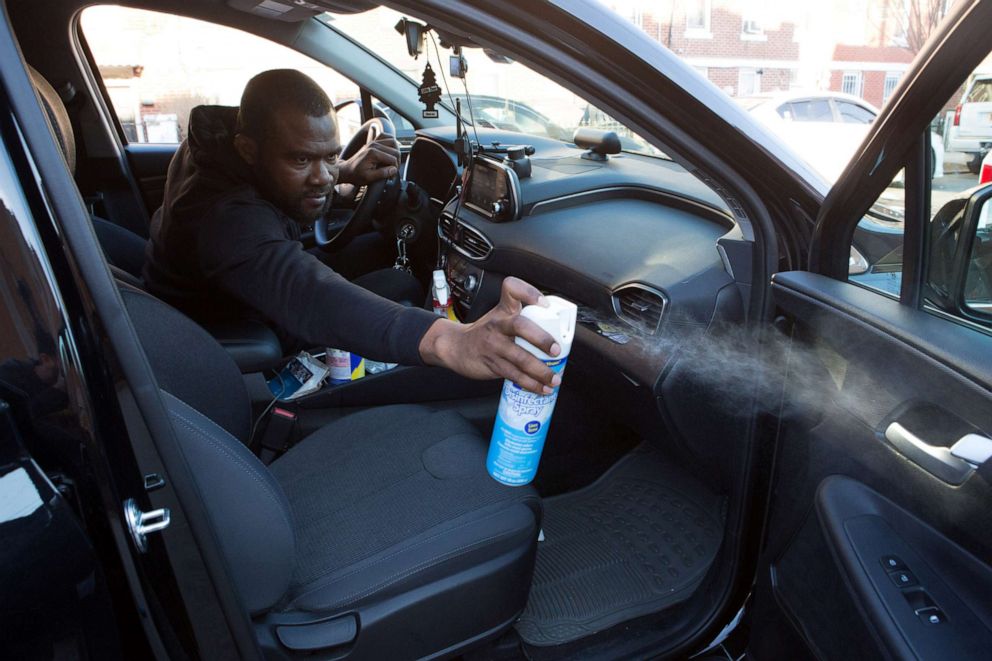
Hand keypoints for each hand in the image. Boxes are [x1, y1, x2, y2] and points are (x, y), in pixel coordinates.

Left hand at [338, 134, 398, 184]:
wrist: (347, 170)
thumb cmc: (356, 175)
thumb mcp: (369, 178)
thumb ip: (382, 173)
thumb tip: (393, 169)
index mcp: (373, 153)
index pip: (393, 159)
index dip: (394, 169)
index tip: (391, 177)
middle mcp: (374, 145)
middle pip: (395, 150)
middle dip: (397, 162)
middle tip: (392, 171)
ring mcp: (373, 142)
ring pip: (393, 142)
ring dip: (396, 152)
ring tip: (392, 162)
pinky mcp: (373, 142)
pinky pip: (385, 136)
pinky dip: (390, 141)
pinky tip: (390, 149)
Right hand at [419, 277, 561, 393]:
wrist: (456, 347)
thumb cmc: (485, 332)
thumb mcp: (500, 315)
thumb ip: (523, 314)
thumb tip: (556, 327)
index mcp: (504, 309)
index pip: (513, 289)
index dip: (529, 293)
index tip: (544, 305)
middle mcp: (498, 325)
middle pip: (521, 326)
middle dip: (541, 339)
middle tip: (556, 350)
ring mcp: (494, 345)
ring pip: (520, 358)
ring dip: (541, 371)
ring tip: (554, 379)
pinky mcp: (492, 364)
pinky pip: (515, 376)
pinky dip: (531, 384)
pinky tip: (542, 388)